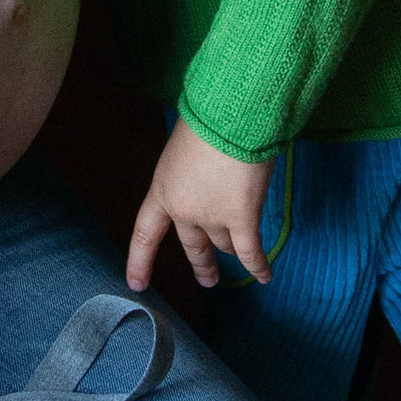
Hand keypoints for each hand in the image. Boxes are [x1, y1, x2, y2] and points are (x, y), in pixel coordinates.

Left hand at [128, 121, 278, 294]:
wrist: (228, 116)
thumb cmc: (206, 122)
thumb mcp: (182, 152)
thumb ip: (189, 177)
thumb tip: (211, 188)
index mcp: (162, 192)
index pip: (145, 234)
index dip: (139, 261)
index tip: (137, 284)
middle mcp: (183, 211)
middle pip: (193, 245)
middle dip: (201, 263)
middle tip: (207, 278)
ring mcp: (212, 217)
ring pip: (224, 243)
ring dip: (233, 247)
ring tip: (243, 255)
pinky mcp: (242, 218)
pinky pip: (250, 251)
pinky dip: (258, 266)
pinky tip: (264, 277)